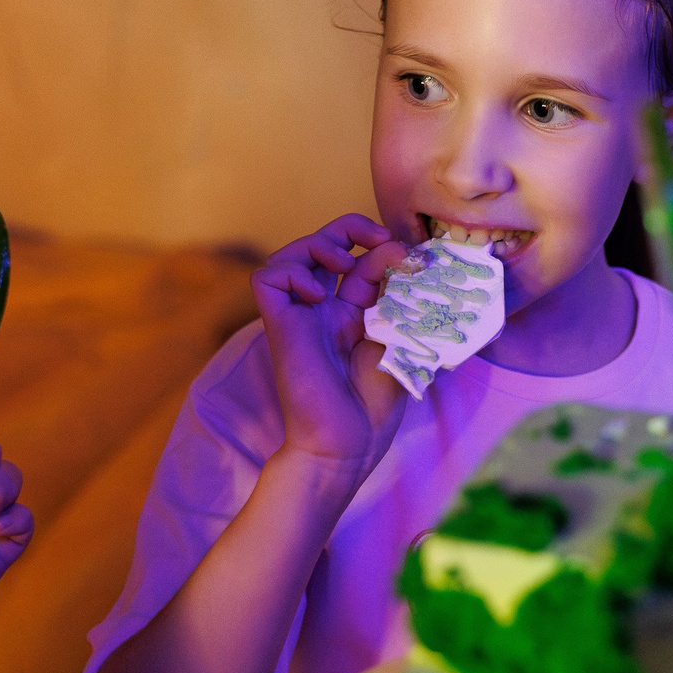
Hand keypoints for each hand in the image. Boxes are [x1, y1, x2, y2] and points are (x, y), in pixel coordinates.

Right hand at [252, 214, 412, 475]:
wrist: (346, 444)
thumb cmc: (374, 405)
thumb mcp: (396, 338)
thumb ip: (397, 294)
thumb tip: (401, 249)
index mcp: (352, 315)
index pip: (358, 260)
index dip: (378, 244)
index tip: (405, 252)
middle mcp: (323, 311)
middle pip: (322, 247)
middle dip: (347, 228)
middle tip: (374, 236)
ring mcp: (300, 316)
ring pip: (291, 255)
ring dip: (317, 243)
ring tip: (341, 265)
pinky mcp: (279, 325)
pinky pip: (267, 277)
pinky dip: (290, 270)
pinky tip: (315, 291)